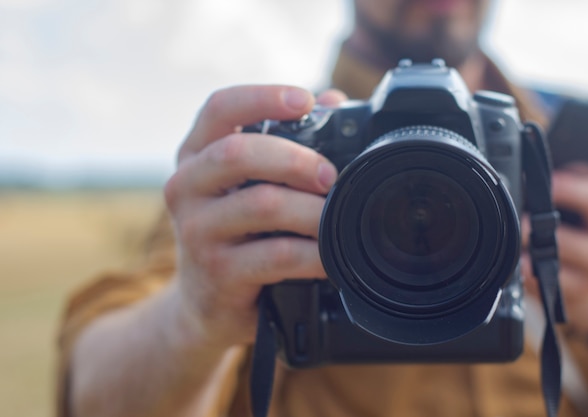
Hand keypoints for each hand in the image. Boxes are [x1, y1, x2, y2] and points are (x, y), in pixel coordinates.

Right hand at [164, 85, 341, 348]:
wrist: (204, 305)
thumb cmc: (236, 234)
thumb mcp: (247, 185)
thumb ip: (284, 142)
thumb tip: (335, 101)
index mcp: (195, 156)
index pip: (220, 109)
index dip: (263, 97)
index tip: (306, 99)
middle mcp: (186, 187)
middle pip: (238, 154)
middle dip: (295, 159)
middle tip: (329, 175)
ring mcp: (196, 232)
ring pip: (262, 205)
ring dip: (313, 209)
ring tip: (337, 217)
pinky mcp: (218, 273)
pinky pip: (277, 255)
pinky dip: (314, 253)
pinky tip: (330, 255)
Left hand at [522, 169, 587, 335]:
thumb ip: (581, 192)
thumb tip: (559, 167)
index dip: (567, 188)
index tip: (545, 182)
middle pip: (563, 236)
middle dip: (533, 225)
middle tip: (515, 217)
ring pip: (546, 263)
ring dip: (524, 250)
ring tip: (515, 240)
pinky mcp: (569, 304)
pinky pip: (536, 285)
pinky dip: (523, 272)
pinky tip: (519, 263)